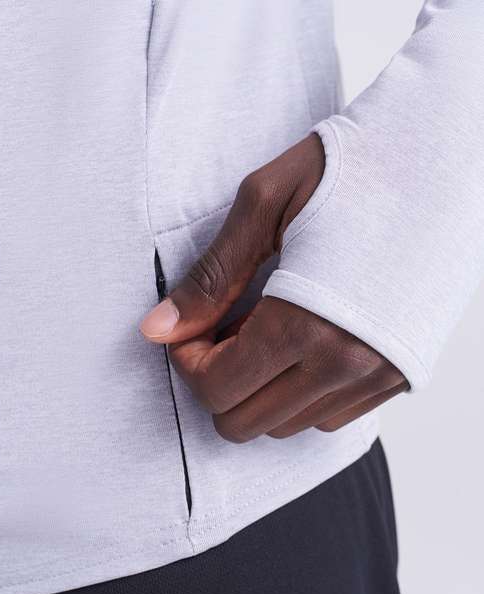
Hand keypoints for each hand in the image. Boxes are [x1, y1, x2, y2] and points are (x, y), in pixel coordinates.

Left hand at [140, 135, 407, 442]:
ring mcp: (378, 376)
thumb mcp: (265, 205)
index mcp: (305, 323)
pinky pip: (329, 418)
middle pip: (244, 422)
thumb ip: (210, 278)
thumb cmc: (353, 168)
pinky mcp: (398, 376)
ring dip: (257, 387)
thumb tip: (156, 330)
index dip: (187, 361)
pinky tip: (301, 343)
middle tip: (224, 327)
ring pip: (285, 426)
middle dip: (216, 379)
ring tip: (265, 328)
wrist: (444, 160)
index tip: (192, 326)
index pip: (216, 390)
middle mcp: (346, 365)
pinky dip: (299, 392)